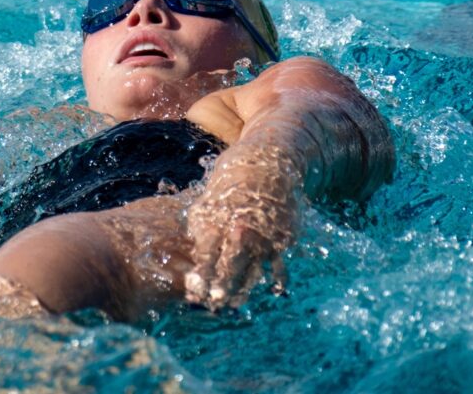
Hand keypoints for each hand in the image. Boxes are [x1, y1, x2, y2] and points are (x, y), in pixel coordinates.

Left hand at [184, 153, 297, 309]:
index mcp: (214, 224)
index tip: (195, 296)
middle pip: (226, 273)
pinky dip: (275, 281)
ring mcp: (260, 238)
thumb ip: (200, 230)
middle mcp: (237, 233)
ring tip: (235, 304)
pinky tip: (272, 289)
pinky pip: (277, 267)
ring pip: (250, 274)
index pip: (204, 262)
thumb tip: (190, 255)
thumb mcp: (208, 202)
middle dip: (219, 293)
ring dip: (242, 292)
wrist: (268, 165)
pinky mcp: (281, 239)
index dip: (199, 282)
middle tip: (214, 307)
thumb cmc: (231, 185)